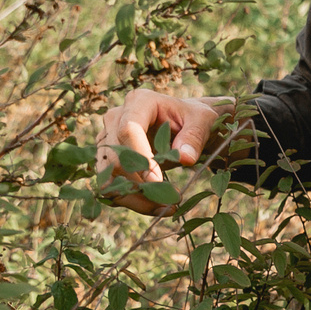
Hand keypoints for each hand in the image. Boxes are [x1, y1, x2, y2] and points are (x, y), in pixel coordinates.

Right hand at [91, 89, 224, 213]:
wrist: (185, 123)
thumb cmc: (194, 117)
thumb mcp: (203, 120)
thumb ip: (195, 136)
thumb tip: (185, 158)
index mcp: (139, 102)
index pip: (128, 130)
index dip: (140, 158)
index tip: (158, 182)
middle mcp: (116, 118)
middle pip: (115, 157)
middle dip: (140, 184)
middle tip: (171, 201)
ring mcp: (108, 139)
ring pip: (108, 177)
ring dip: (134, 198)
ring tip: (166, 207)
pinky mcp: (107, 159)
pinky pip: (111, 187)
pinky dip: (132, 201)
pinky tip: (157, 207)